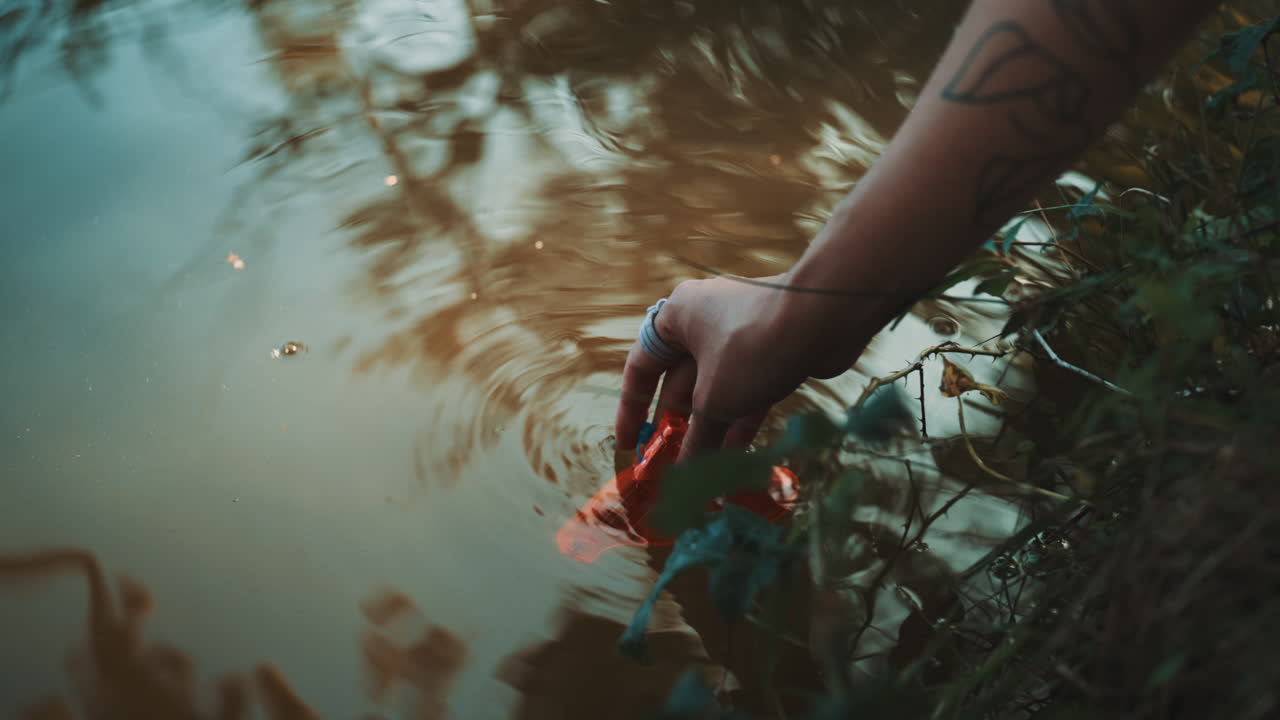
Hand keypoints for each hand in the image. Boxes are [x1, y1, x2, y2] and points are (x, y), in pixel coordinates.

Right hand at [615, 274, 866, 462]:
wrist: (824, 318)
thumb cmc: (753, 347)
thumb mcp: (716, 399)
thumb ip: (695, 441)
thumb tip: (682, 483)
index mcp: (676, 317)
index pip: (641, 367)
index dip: (632, 410)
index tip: (629, 444)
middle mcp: (704, 320)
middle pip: (680, 382)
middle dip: (678, 427)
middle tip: (670, 467)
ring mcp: (739, 334)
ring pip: (716, 389)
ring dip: (710, 429)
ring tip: (702, 471)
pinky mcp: (771, 348)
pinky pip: (746, 389)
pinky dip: (740, 421)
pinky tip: (737, 457)